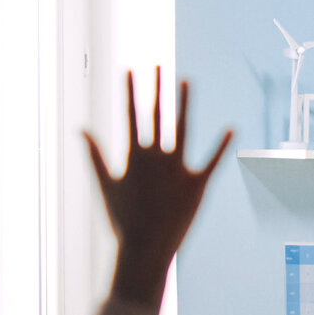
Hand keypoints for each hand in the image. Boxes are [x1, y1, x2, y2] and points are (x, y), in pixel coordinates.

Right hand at [86, 69, 232, 308]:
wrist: (145, 249)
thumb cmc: (123, 220)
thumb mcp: (105, 185)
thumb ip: (94, 155)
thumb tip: (81, 130)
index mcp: (134, 156)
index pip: (131, 115)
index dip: (131, 91)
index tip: (130, 70)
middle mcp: (156, 157)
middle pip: (156, 115)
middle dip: (156, 88)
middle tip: (157, 65)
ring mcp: (178, 169)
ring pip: (183, 128)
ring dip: (185, 103)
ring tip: (187, 80)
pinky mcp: (198, 184)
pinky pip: (213, 160)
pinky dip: (222, 145)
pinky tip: (232, 128)